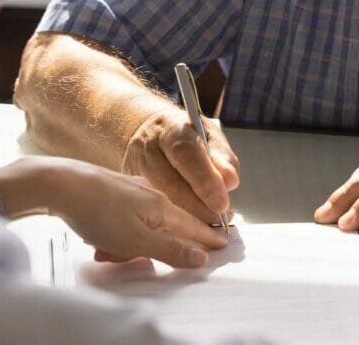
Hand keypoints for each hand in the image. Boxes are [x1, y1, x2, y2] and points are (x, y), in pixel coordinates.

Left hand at [0, 156, 226, 267]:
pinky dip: (114, 232)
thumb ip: (171, 250)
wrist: (59, 184)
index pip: (193, 227)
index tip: (222, 244)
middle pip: (165, 228)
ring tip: (104, 250)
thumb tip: (201, 257)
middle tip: (124, 256)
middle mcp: (151, 195)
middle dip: (152, 248)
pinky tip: (97, 237)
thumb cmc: (97, 212)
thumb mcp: (137, 241)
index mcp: (162, 208)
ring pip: (141, 225)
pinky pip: (122, 219)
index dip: (207, 238)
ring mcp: (131, 191)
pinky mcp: (112, 190)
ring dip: (126, 243)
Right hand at [122, 109, 239, 223]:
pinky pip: (150, 213)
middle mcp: (146, 149)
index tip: (222, 203)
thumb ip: (222, 158)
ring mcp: (132, 171)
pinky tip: (188, 229)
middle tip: (222, 219)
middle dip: (199, 208)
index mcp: (170, 129)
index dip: (205, 180)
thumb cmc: (186, 137)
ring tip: (210, 225)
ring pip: (158, 204)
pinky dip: (172, 224)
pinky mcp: (128, 191)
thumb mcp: (209, 136)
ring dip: (187, 221)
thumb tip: (230, 181)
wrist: (148, 135)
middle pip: (170, 185)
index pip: (186, 154)